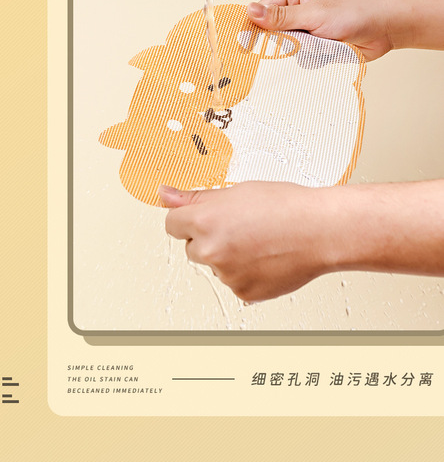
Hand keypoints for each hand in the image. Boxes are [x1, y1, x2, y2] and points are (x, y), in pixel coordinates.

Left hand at [161, 179, 443, 300]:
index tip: (201, 216)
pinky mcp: (243, 292)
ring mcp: (227, 274)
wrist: (320, 230)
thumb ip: (197, 198)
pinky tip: (266, 256)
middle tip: (240, 225)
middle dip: (208, 238)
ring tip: (260, 239)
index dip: (188, 218)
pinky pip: (234, 282)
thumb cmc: (286, 206)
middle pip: (192, 247)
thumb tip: (165, 194)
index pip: (172, 224)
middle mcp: (211, 250)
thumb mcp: (237, 191)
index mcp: (205, 221)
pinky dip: (245, 272)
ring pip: (215, 265)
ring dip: (228, 256)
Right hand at [247, 0, 443, 60]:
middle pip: (273, 31)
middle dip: (279, 44)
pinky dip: (307, 61)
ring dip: (295, 54)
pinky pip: (302, 57)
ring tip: (309, 53)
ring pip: (287, 47)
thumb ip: (282, 17)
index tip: (245, 46)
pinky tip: (316, 60)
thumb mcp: (315, 13)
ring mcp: (308, 27)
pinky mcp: (317, 44)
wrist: (387, 27)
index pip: (263, 10)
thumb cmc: (356, 11)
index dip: (254, 28)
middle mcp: (299, 8)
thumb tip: (250, 11)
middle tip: (284, 52)